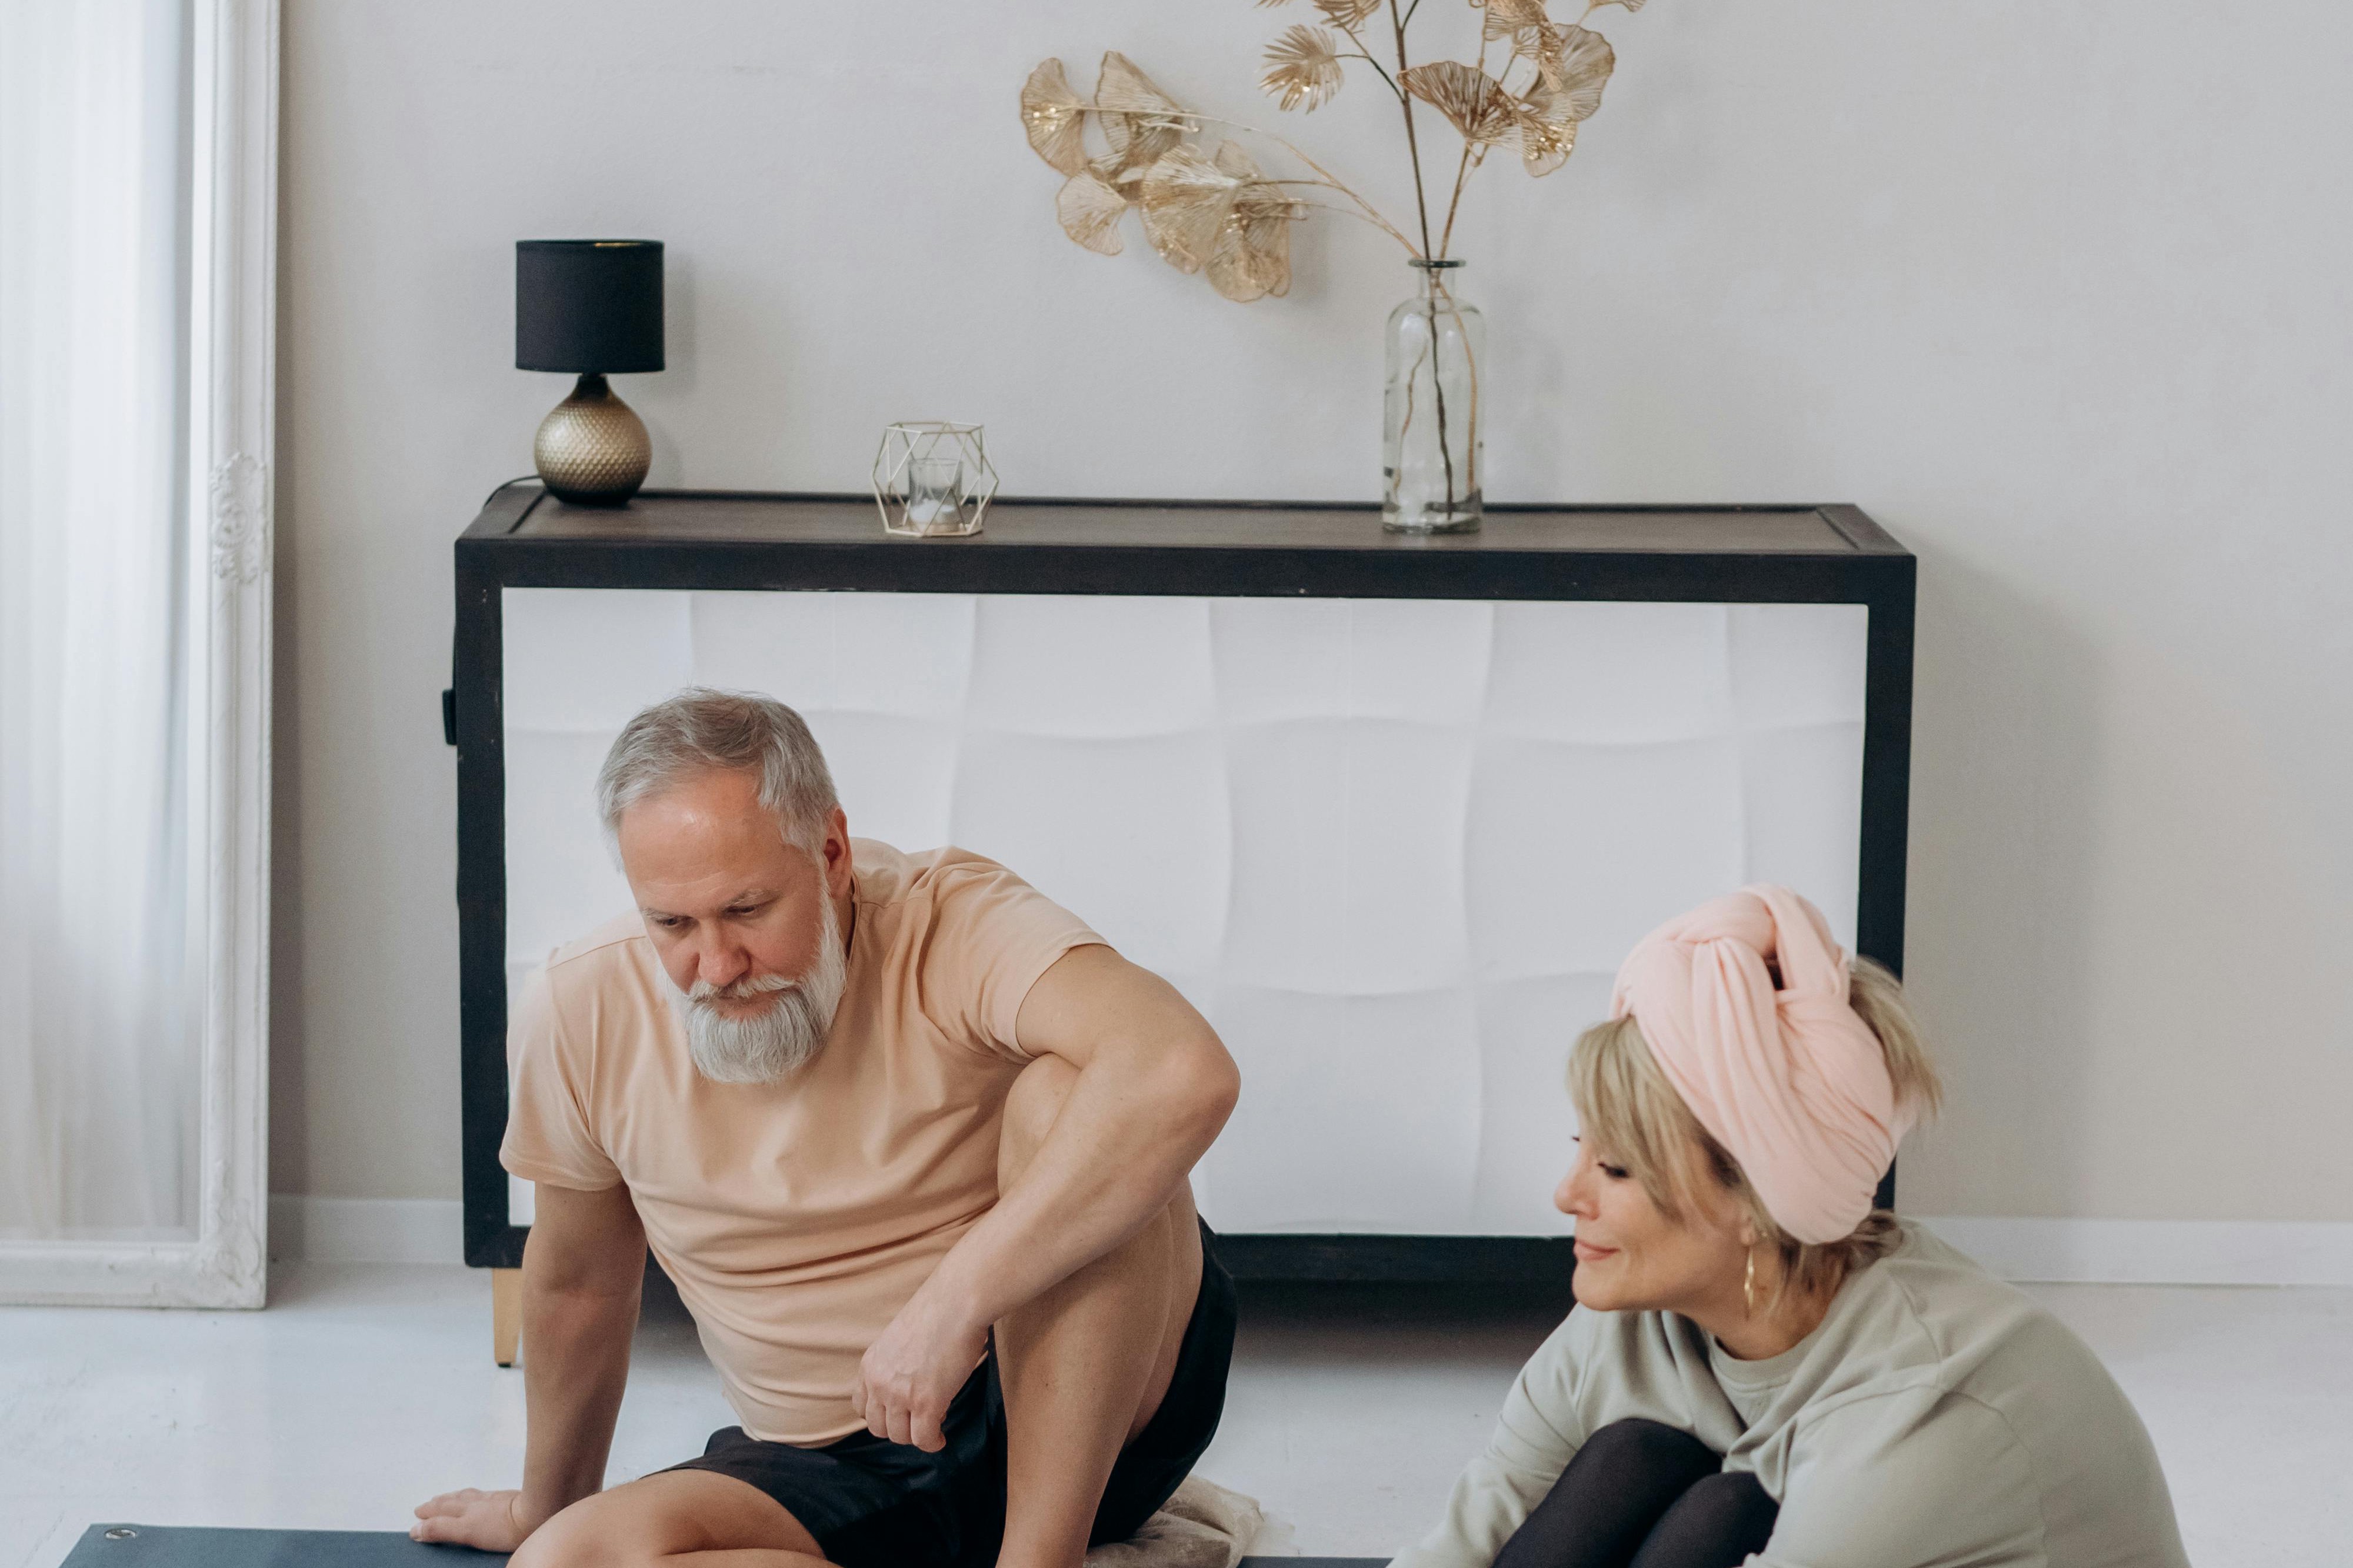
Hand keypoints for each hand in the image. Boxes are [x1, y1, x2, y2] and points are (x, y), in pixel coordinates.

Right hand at [410, 1488, 536, 1551]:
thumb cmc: (504, 1527)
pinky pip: (485, 1496)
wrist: (539, 1511)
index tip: (416, 1519)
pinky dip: (474, 1496)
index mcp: (466, 1512)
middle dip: (437, 1505)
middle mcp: (478, 1503)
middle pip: (453, 1502)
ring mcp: (495, 1500)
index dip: (428, 1518)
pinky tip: (480, 1497)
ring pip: (468, 1497)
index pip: (441, 1514)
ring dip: (453, 1498)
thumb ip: (441, 1530)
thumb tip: (416, 1530)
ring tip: (445, 1499)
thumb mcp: (466, 1531)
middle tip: (425, 1505)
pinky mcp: (510, 1499)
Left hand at [852, 1290, 988, 1451]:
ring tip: (934, 1423)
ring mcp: (899, 1395)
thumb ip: (896, 1362)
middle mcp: (878, 1382)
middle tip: (921, 1417)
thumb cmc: (938, 1311)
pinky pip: (924, 1439)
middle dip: (899, 1427)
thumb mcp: (901, 1337)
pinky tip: (942, 1438)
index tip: (900, 1410)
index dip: (881, 1413)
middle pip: (878, 1427)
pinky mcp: (925, 1403)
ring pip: (900, 1437)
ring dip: (917, 1435)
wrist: (957, 1300)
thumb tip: (910, 1381)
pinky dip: (933, 1443)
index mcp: (870, 1364)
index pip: (860, 1406)